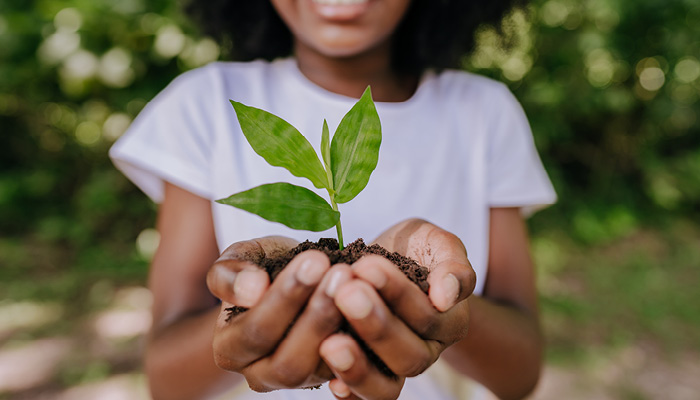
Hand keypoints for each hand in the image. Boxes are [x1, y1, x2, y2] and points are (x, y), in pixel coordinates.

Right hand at [207, 237, 351, 390]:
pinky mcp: (335, 377)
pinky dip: (366, 344)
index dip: (285, 298)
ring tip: (357, 286)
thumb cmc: (265, 267)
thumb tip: (252, 290)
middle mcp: (262, 374)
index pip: (256, 332)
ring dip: (342, 327)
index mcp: (230, 348)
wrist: (298, 279)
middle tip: (341, 274)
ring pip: (321, 370)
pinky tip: (378, 307)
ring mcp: (302, 380)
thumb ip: (231, 272)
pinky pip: (353, 375)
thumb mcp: (243, 257)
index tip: (314, 261)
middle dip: (317, 316)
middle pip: (288, 362)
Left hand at [320, 219, 475, 398]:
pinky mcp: (368, 375)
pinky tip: (328, 380)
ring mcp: (395, 368)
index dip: (397, 293)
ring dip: (358, 365)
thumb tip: (446, 296)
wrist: (383, 260)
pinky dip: (348, 393)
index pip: (429, 317)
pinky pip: (361, 398)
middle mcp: (426, 351)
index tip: (366, 265)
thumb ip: (452, 264)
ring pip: (386, 386)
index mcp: (450, 322)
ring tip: (330, 342)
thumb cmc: (412, 248)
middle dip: (376, 326)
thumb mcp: (435, 241)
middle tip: (346, 293)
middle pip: (410, 356)